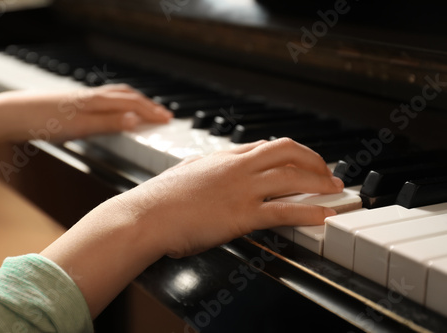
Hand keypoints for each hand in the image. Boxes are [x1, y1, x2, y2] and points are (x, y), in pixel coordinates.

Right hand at [0, 84, 171, 161]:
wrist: (12, 114)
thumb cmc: (44, 118)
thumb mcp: (75, 122)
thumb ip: (96, 122)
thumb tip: (122, 126)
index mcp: (91, 101)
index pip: (125, 97)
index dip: (146, 104)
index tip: (163, 113)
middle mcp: (89, 100)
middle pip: (125, 98)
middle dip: (149, 106)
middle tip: (168, 117)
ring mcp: (81, 107)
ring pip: (116, 102)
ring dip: (140, 107)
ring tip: (157, 117)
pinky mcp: (71, 117)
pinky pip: (99, 115)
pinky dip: (116, 117)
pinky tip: (129, 121)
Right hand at [120, 138, 342, 257]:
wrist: (146, 216)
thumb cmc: (160, 198)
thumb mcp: (187, 172)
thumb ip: (207, 167)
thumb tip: (216, 167)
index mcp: (223, 157)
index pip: (266, 146)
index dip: (292, 153)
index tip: (305, 161)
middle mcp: (236, 167)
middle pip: (287, 151)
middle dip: (314, 160)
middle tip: (328, 172)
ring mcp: (241, 189)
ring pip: (292, 177)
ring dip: (320, 183)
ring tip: (335, 190)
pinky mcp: (241, 214)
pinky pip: (283, 210)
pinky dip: (308, 212)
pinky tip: (322, 216)